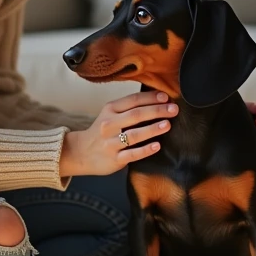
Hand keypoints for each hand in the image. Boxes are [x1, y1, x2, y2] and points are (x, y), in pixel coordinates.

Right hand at [60, 90, 176, 177]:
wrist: (81, 152)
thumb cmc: (102, 131)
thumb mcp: (110, 114)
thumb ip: (129, 108)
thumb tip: (157, 99)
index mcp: (110, 110)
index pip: (133, 100)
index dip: (151, 98)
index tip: (166, 97)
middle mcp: (109, 125)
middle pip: (136, 115)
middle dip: (157, 111)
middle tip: (174, 109)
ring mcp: (111, 142)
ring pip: (134, 134)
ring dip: (152, 129)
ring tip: (167, 124)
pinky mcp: (114, 159)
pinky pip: (132, 154)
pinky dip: (145, 150)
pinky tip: (157, 146)